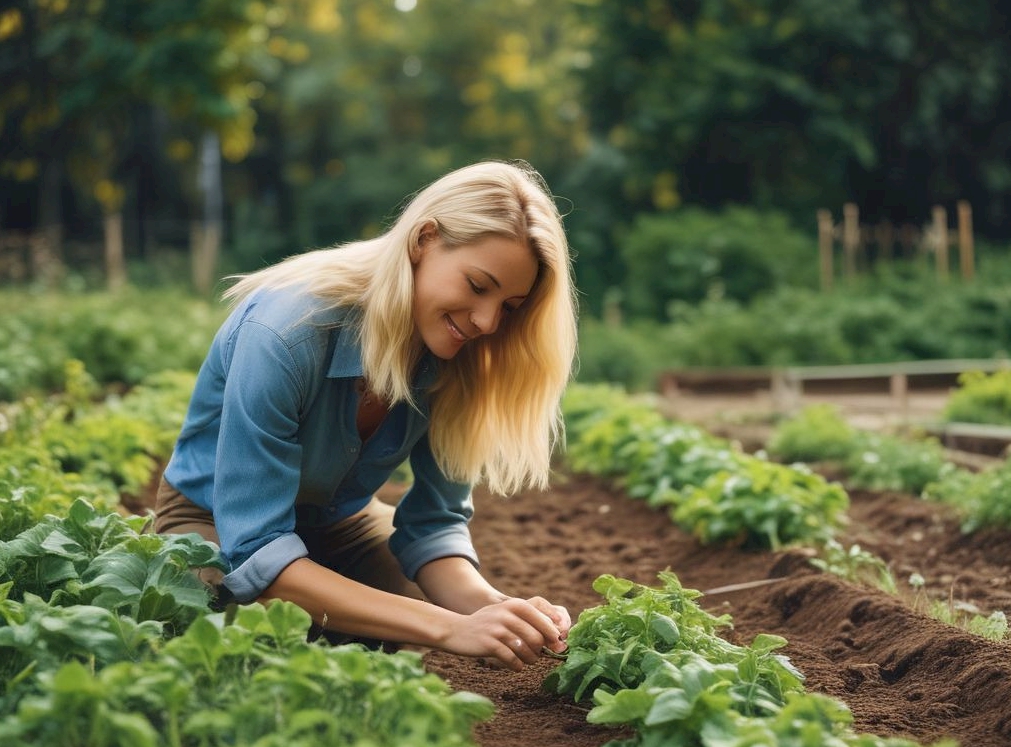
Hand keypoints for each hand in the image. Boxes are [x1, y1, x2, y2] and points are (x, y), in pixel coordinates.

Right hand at [439, 597, 568, 670]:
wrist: (457, 630)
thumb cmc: (488, 624)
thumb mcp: (508, 614)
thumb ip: (531, 621)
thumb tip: (558, 638)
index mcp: (516, 604)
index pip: (544, 620)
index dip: (554, 635)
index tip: (556, 645)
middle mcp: (508, 613)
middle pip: (537, 638)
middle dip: (541, 651)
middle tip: (536, 655)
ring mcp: (498, 628)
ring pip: (527, 650)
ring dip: (530, 660)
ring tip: (526, 661)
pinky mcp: (490, 643)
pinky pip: (513, 660)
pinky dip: (518, 666)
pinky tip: (516, 666)